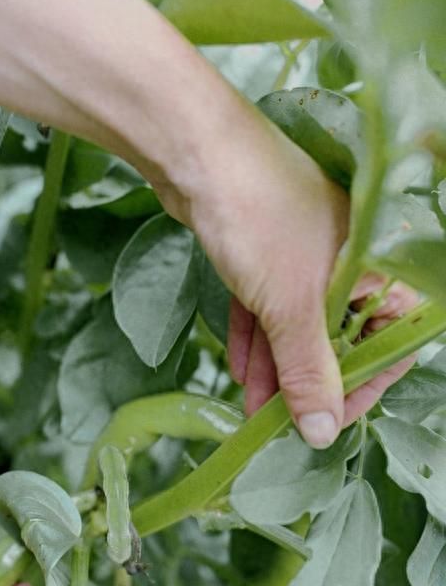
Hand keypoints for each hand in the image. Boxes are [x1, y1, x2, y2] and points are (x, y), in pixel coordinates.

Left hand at [182, 113, 415, 447]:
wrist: (196, 153)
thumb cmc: (261, 220)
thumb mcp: (293, 306)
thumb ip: (311, 372)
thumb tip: (325, 432)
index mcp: (378, 264)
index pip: (389, 339)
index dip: (360, 386)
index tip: (327, 420)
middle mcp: (348, 258)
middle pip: (337, 335)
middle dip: (305, 382)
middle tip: (279, 422)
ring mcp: (303, 252)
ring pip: (296, 322)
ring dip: (275, 368)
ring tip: (251, 409)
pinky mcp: (262, 250)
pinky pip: (266, 304)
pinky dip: (254, 337)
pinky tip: (239, 372)